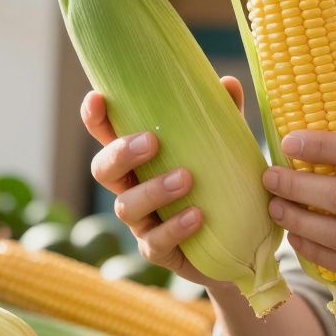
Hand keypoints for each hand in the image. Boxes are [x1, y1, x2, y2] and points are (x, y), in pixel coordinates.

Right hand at [80, 76, 246, 286]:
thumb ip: (223, 118)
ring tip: (186, 179)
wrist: (239, 246)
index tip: (96, 99)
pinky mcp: (158, 251)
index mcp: (139, 159)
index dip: (95, 119)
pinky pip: (155, 242)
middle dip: (120, 154)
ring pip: (126, 206)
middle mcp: (132, 188)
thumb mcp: (225, 149)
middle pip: (103, 169)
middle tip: (152, 142)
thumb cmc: (220, 186)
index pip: (107, 135)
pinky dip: (174, 227)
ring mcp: (142, 222)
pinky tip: (198, 216)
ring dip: (153, 190)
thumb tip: (227, 83)